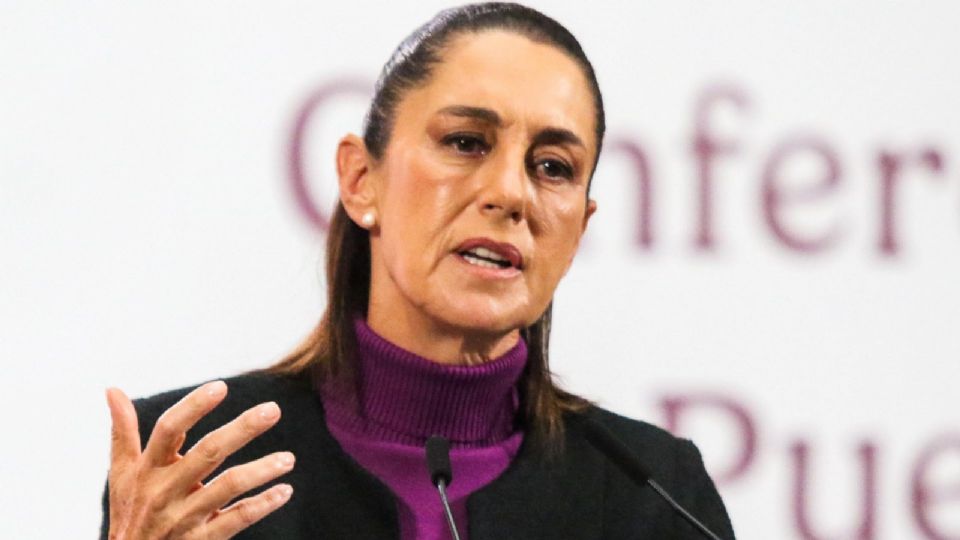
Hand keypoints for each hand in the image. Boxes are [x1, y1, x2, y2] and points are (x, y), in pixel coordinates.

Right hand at [106, 381, 294, 538]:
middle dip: (242, 429)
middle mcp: (165, 491)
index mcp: (148, 469)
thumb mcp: (122, 474)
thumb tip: (112, 389)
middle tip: (273, 409)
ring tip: (288, 459)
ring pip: (228, 487)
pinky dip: (263, 505)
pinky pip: (236, 519)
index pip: (168, 430)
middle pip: (207, 452)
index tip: (220, 387)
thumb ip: (122, 432)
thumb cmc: (130, 511)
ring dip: (261, 470)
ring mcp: (184, 517)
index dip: (193, 407)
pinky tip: (284, 491)